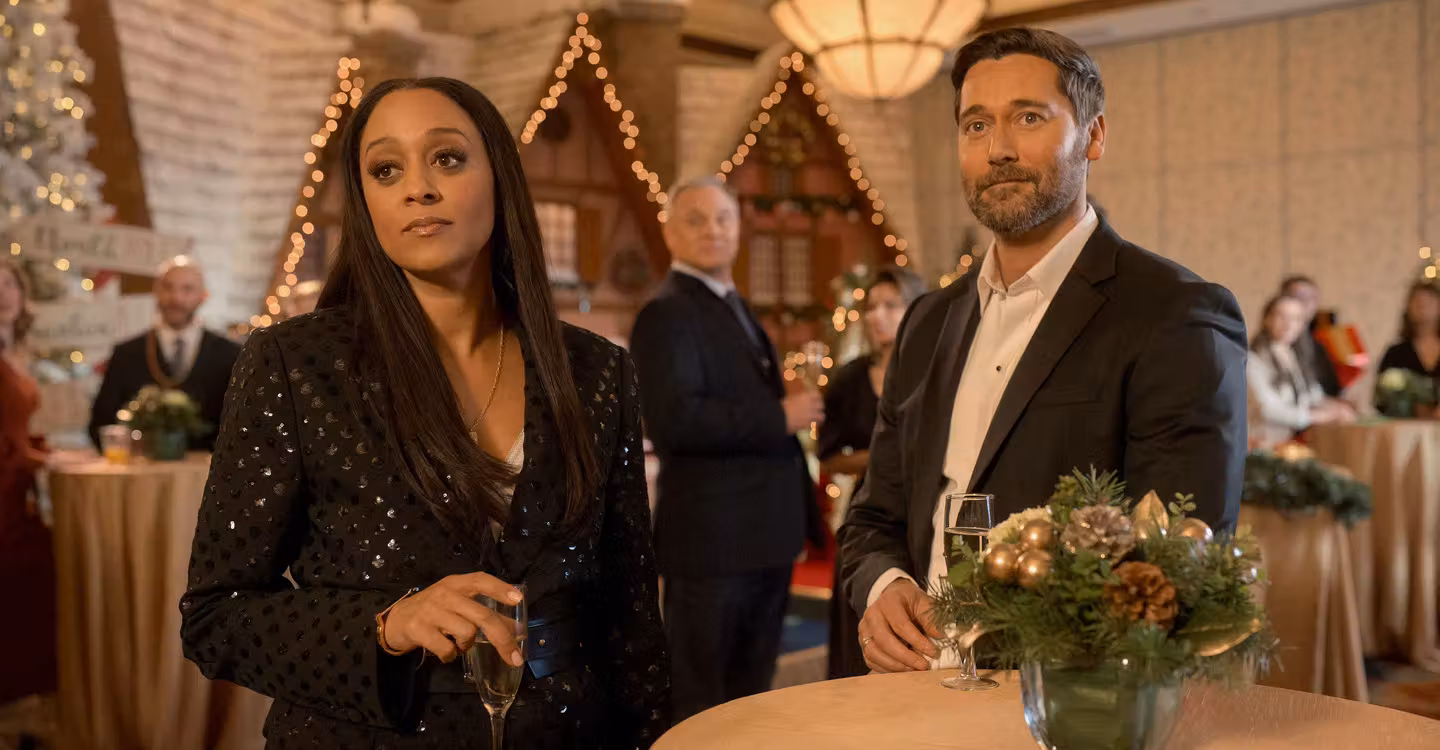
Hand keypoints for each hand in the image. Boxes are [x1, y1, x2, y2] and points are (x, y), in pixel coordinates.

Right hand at [380, 572, 523, 665]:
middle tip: (515, 658)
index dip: (500, 588)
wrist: (395, 621)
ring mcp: (431, 611)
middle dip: (502, 639)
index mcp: (456, 584)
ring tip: (457, 644)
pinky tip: (445, 652)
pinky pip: (447, 649)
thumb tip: (516, 628)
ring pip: (466, 633)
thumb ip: (484, 612)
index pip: (480, 580)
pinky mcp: (419, 630)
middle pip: (482, 615)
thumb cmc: (433, 611)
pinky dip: (450, 656)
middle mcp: (445, 594)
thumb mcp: (457, 605)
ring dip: (467, 645)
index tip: (518, 599)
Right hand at [782, 390, 824, 432]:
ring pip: (822, 416)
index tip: (816, 400)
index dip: (817, 398)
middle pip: (821, 405)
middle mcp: (809, 404)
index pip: (817, 395)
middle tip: (816, 410)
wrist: (777, 418)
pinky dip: (814, 425)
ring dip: (819, 417)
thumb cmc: (780, 408)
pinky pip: (816, 424)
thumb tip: (801, 401)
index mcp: (804, 396)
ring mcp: (810, 415)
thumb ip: (799, 400)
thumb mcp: (789, 399)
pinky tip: (811, 425)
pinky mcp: (808, 424)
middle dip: (819, 408)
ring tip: (816, 419)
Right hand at [857, 578, 938, 672]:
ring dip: (895, 665)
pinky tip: (903, 670)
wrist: (894, 597)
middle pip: (883, 640)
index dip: (917, 641)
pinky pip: (871, 660)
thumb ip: (931, 619)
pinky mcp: (863, 643)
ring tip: (914, 670)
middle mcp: (871, 615)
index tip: (933, 652)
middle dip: (905, 657)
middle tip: (923, 666)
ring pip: (873, 652)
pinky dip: (887, 669)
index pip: (900, 624)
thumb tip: (941, 636)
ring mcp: (864, 630)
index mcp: (888, 601)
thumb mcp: (924, 602)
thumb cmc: (910, 602)